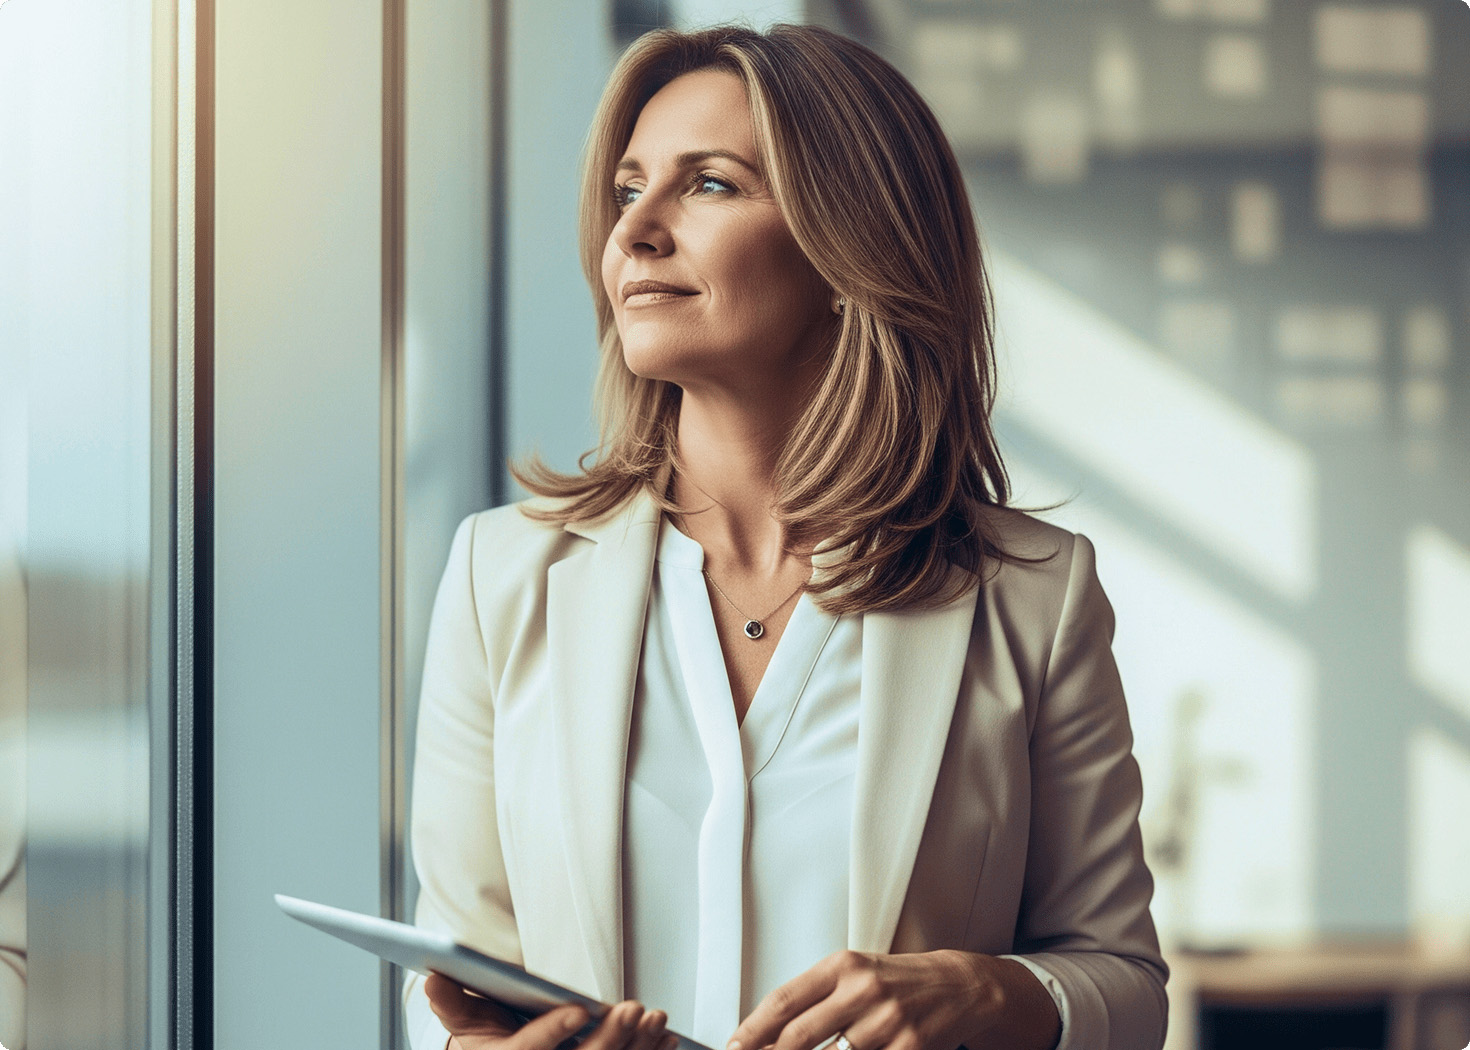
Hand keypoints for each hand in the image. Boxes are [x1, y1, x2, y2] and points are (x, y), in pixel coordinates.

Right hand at [425, 973, 676, 1049]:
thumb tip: (433, 978)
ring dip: (637, 1047)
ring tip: (654, 1019)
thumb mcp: (465, 1022)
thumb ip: (453, 1001)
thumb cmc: (488, 1044)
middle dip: (609, 1038)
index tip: (579, 1010)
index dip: (553, 1032)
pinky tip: (665, 1039)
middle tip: (632, 1010)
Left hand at [726, 950, 1059, 1049]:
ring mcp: (887, 1020)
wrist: (959, 985)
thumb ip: (816, 999)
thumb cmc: (899, 981)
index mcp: (843, 966)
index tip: (734, 1046)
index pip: (784, 1000)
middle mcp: (863, 989)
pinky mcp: (910, 1046)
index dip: (752, 1029)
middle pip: (799, 1035)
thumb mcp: (855, 975)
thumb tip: (770, 1033)